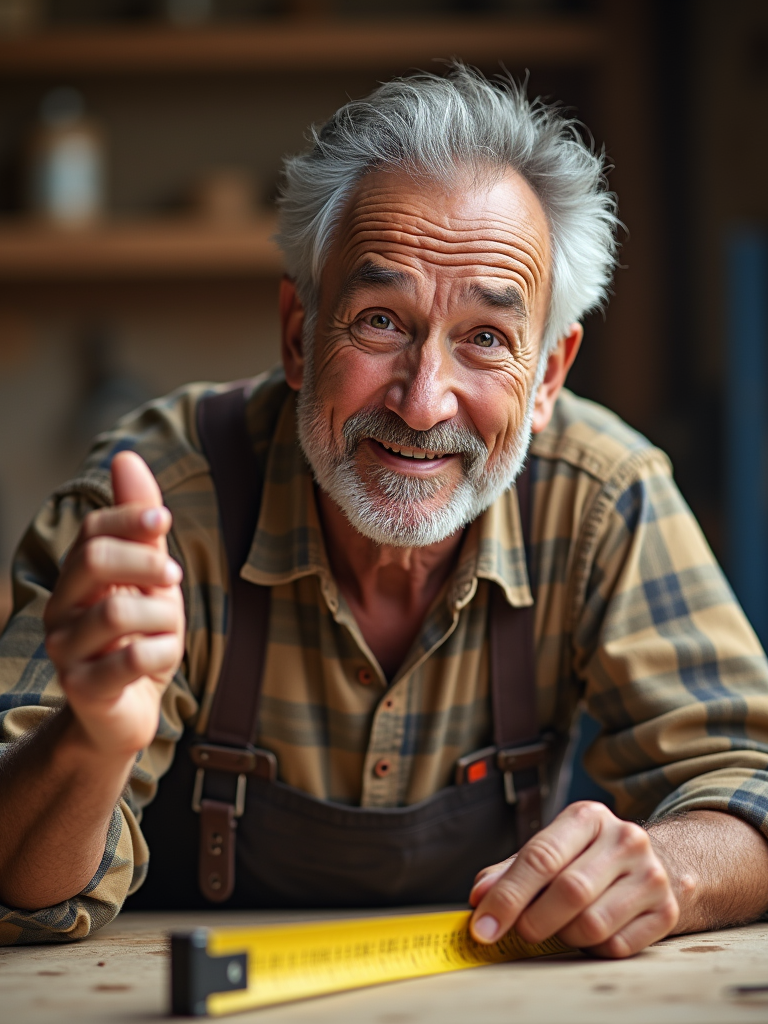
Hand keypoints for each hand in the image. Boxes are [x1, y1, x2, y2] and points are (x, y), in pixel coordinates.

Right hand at [44, 451, 184, 759]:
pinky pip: (132, 658)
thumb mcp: (149, 578)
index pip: (92, 532)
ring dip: (163, 618)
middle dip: (147, 563)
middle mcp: (61, 610)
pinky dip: (162, 653)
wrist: (126, 713)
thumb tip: (125, 456)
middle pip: (95, 560)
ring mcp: (67, 651)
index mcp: (77, 579)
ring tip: (168, 633)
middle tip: (174, 578)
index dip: (129, 517)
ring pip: (118, 612)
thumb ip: (141, 526)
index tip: (165, 520)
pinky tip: (162, 658)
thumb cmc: (139, 638)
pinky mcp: (84, 689)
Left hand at [469, 801, 679, 957]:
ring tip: (560, 926)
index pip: (541, 857)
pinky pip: (616, 946)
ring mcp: (650, 874)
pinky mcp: (665, 911)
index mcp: (588, 817)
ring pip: (592, 924)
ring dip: (564, 936)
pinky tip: (591, 933)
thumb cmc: (587, 859)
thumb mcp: (551, 850)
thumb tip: (480, 896)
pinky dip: (592, 949)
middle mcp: (624, 839)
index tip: (483, 926)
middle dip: (533, 920)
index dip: (508, 895)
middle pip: (568, 891)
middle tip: (520, 931)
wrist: (655, 864)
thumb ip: (511, 871)